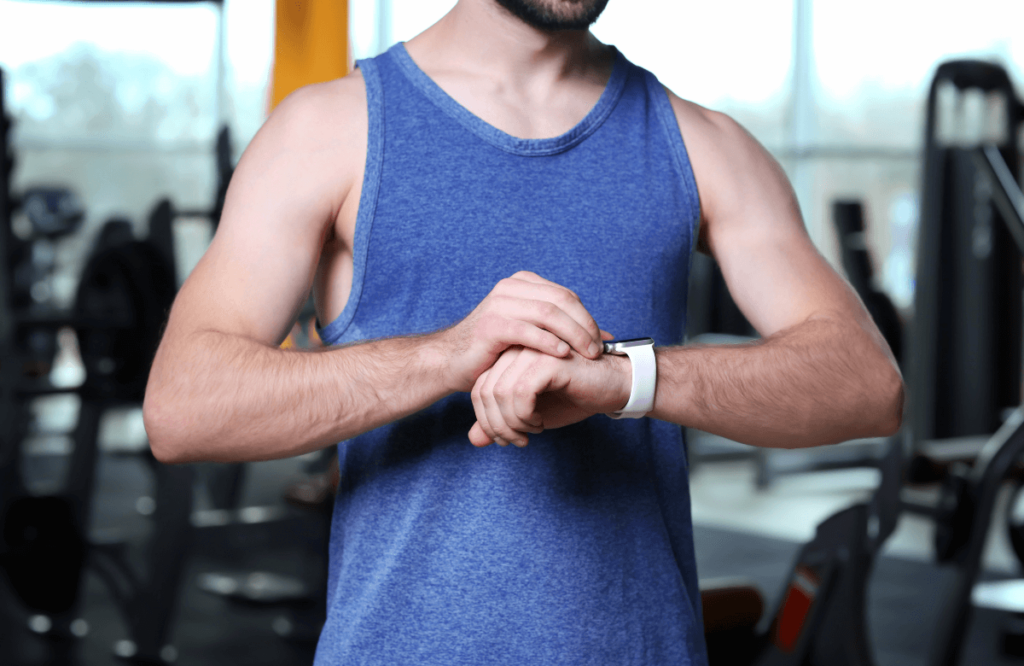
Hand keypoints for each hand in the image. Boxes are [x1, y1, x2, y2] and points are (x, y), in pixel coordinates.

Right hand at [439, 271, 610, 392]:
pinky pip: (528, 330)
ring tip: (587, 354)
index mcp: (522, 284)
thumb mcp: (533, 336)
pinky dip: (550, 343)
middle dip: (585, 326)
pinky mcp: (491, 325)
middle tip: (598, 350)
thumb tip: (608, 338)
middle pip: (562, 300)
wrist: (451, 362)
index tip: (600, 343)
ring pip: (549, 313)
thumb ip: (565, 332)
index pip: (566, 296)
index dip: (587, 319)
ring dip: (574, 334)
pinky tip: (563, 356)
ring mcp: (499, 304)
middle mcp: (511, 288)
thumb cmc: (494, 352)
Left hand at [468, 345, 630, 446]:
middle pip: (484, 392)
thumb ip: (501, 424)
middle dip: (496, 425)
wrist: (615, 387)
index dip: (487, 420)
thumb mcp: (531, 416)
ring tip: (532, 431)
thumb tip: (473, 439)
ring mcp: (532, 350)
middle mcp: (517, 348)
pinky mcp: (548, 359)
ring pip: (499, 393)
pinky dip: (525, 415)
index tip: (507, 438)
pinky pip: (520, 393)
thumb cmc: (575, 398)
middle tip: (517, 440)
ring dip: (512, 423)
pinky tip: (541, 421)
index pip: (479, 389)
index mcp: (510, 356)